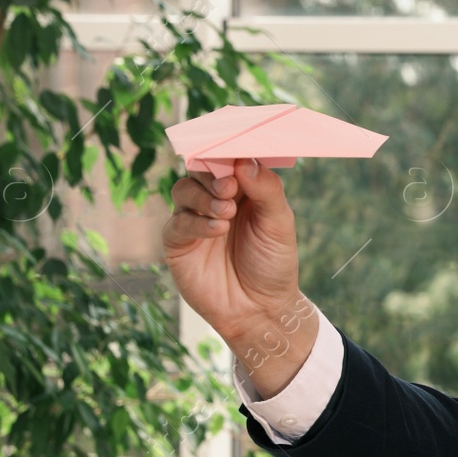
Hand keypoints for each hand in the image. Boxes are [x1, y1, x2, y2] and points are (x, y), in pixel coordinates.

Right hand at [163, 160, 316, 395]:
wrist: (260, 310)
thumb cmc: (273, 264)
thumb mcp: (279, 224)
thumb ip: (266, 190)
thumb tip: (245, 160)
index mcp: (242, 189)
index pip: (228, 158)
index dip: (228, 150)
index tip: (234, 146)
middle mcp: (215, 199)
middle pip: (201, 168)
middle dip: (213, 174)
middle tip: (230, 188)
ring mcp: (194, 219)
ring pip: (184, 189)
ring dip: (204, 197)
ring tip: (227, 213)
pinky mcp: (178, 242)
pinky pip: (177, 222)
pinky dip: (196, 222)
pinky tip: (218, 229)